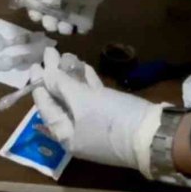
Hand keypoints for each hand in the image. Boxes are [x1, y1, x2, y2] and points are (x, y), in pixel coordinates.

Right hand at [27, 0, 146, 34]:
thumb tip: (48, 3)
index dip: (34, 8)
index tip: (36, 15)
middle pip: (49, 11)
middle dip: (48, 20)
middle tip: (52, 23)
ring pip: (65, 16)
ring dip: (63, 25)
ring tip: (66, 28)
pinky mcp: (92, 2)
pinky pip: (84, 17)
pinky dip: (82, 26)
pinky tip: (82, 27)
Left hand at [29, 48, 163, 170]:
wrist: (155, 135)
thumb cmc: (111, 119)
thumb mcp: (82, 101)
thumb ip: (61, 85)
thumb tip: (46, 73)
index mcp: (66, 136)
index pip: (46, 108)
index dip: (40, 85)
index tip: (35, 66)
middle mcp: (78, 133)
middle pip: (61, 103)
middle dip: (56, 78)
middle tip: (51, 55)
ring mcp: (96, 126)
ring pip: (78, 99)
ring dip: (72, 78)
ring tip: (67, 57)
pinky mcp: (112, 118)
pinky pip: (94, 99)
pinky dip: (88, 84)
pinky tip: (85, 68)